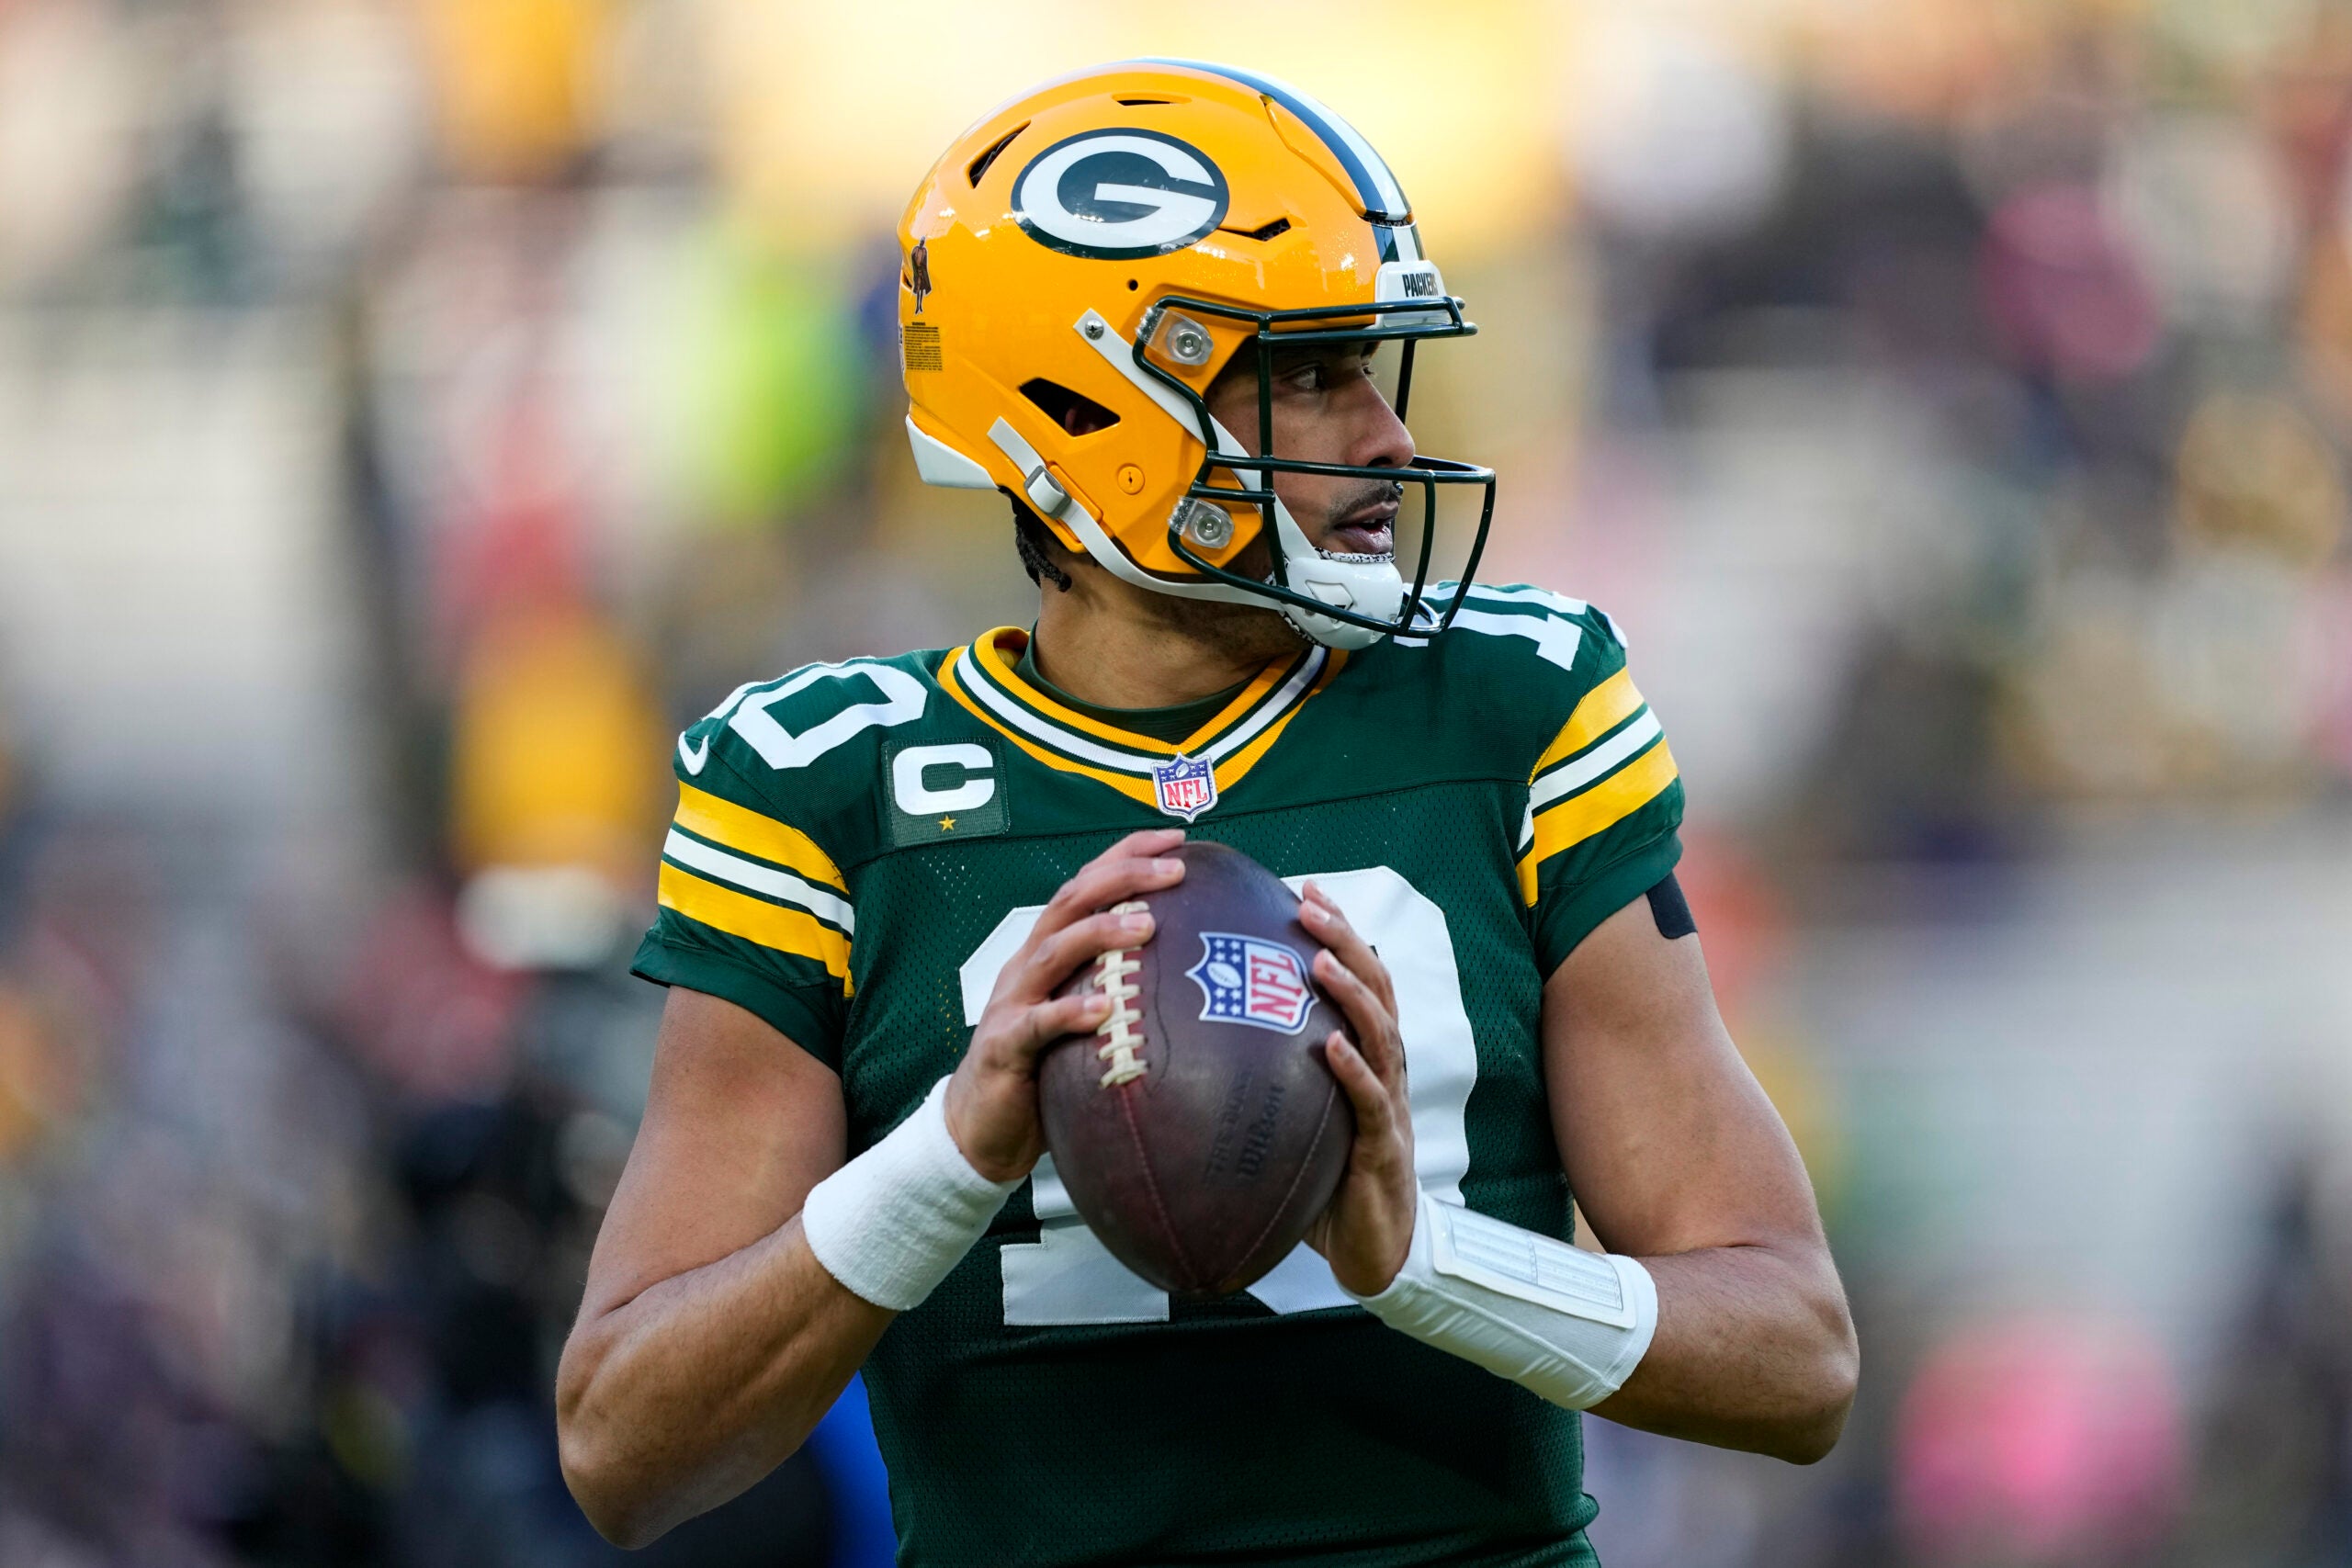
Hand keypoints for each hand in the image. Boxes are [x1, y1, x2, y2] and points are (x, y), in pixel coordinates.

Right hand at [943, 829, 1186, 1182]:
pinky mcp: (1004, 1046)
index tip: (1178, 839)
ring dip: (1100, 932)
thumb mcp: (1085, 1019)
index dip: (1128, 855)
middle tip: (1175, 869)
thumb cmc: (1044, 1069)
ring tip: (1148, 924)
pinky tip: (1102, 1008)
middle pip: (1071, 902)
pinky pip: (1036, 1025)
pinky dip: (1068, 1012)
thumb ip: (1123, 991)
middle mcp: (1028, 965)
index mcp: (1049, 951)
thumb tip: (1201, 979)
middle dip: (1122, 876)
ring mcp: (1012, 1002)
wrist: (979, 1127)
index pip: (1087, 886)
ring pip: (1053, 951)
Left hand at [1299, 884, 1417, 1295]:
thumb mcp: (1297, 1115)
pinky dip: (1353, 1070)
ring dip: (1351, 993)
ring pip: (1380, 1033)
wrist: (1373, 1248)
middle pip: (1375, 988)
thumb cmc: (1327, 1179)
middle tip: (1310, 905)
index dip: (1338, 931)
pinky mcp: (1382, 1146)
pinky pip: (1371, 1100)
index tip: (1305, 890)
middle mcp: (1384, 1067)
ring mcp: (1388, 1103)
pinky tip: (1330, 1047)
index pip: (1358, 978)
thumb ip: (1267, 1078)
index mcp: (1366, 1054)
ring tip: (1320, 961)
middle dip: (1345, 941)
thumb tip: (1196, 1043)